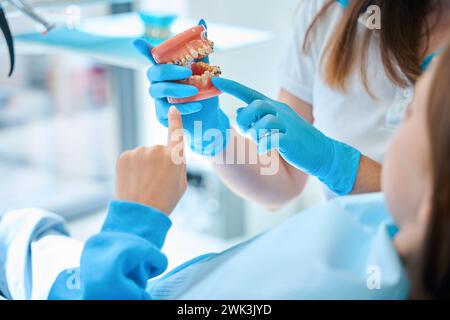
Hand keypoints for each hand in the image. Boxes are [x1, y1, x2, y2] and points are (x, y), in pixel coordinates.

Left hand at [115, 106, 186, 214]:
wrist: (138, 214)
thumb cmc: (164, 201)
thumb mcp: (182, 184)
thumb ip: (179, 164)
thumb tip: (173, 152)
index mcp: (174, 157)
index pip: (176, 132)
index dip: (175, 120)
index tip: (172, 109)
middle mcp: (156, 150)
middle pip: (159, 150)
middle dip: (159, 161)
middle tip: (156, 181)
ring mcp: (138, 152)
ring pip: (144, 155)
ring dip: (145, 165)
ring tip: (144, 183)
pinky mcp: (124, 156)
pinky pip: (132, 158)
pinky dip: (133, 167)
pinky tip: (134, 180)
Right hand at [133, 20, 229, 155]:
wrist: (209, 116)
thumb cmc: (203, 90)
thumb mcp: (204, 69)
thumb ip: (200, 50)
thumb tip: (202, 22)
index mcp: (166, 68)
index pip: (152, 56)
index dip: (144, 49)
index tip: (138, 42)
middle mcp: (158, 82)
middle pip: (154, 73)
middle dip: (170, 70)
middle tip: (188, 71)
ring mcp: (158, 98)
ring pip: (159, 90)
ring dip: (177, 89)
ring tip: (194, 90)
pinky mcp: (161, 113)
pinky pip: (167, 109)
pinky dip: (183, 107)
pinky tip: (196, 105)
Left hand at [211, 77, 360, 194]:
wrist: (322, 153)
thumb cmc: (294, 139)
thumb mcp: (275, 125)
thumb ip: (256, 117)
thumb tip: (238, 110)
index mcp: (274, 107)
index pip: (249, 92)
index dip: (232, 86)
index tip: (214, 79)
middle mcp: (281, 112)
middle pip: (255, 106)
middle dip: (245, 120)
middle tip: (246, 131)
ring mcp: (288, 125)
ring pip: (263, 123)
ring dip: (256, 135)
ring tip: (262, 142)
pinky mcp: (292, 140)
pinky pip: (271, 140)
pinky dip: (264, 146)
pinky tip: (265, 151)